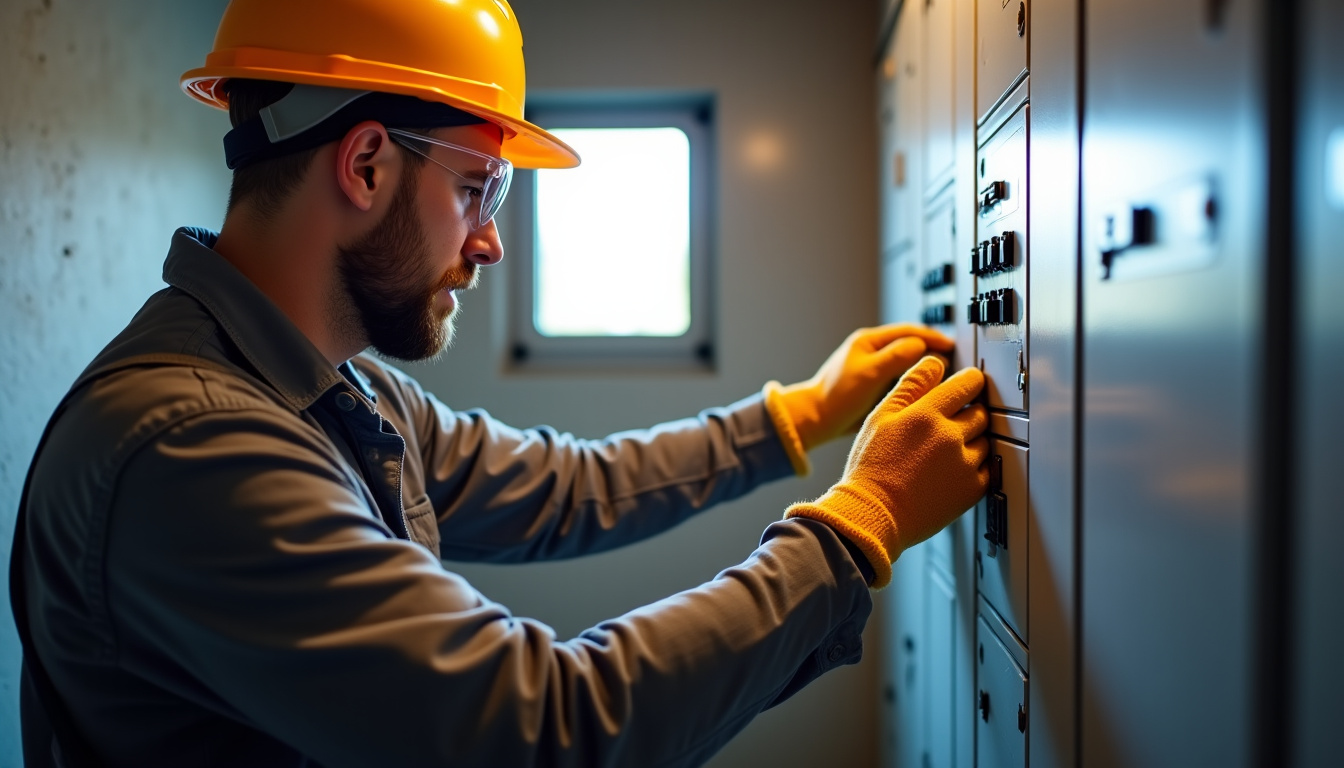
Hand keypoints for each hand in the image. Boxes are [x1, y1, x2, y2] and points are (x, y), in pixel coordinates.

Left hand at [763, 324, 952, 474]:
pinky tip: (926, 392)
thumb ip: (897, 356)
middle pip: (909, 344)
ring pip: (906, 363)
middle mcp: (870, 351)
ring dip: (924, 367)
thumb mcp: (871, 373)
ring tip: (945, 376)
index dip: (932, 338)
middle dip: (932, 351)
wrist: (816, 420)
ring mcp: (871, 368)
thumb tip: (922, 346)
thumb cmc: (836, 396)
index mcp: (868, 341)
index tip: (952, 346)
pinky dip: (915, 382)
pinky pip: (900, 379)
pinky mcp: (872, 386)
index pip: (908, 332)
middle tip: (955, 361)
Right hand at [785, 356, 987, 587]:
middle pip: (980, 412)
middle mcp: (950, 436)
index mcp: (926, 414)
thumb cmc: (871, 468)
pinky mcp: (971, 489)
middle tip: (950, 423)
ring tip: (944, 452)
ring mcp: (964, 464)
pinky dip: (974, 466)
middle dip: (969, 412)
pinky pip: (986, 468)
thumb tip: (934, 363)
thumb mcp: (879, 417)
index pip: (966, 384)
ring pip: (984, 440)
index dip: (970, 381)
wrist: (872, 514)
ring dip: (972, 440)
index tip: (969, 383)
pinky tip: (950, 471)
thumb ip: (910, 386)